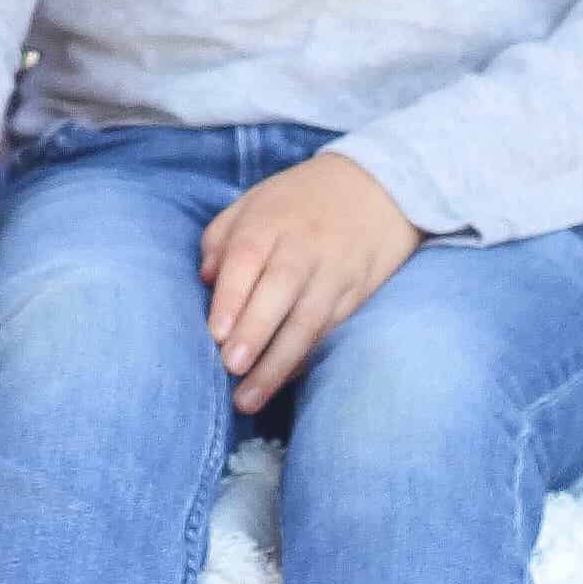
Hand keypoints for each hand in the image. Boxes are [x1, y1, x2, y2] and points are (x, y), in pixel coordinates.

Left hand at [200, 152, 417, 416]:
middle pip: (279, 291)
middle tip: (230, 368)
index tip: (215, 334)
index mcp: (269, 221)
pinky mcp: (356, 295)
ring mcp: (333, 273)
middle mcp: (302, 248)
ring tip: (249, 397)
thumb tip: (203, 280)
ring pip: (306, 322)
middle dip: (254, 332)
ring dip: (277, 363)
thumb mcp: (253, 202)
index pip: (247, 258)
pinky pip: (328, 331)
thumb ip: (221, 238)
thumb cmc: (299, 200)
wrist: (379, 186)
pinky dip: (303, 359)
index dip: (231, 297)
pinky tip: (280, 381)